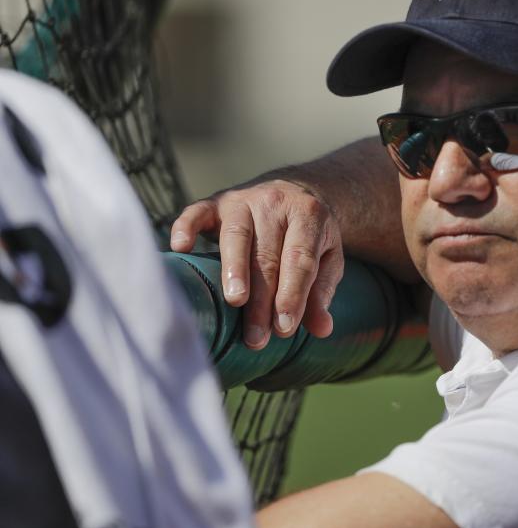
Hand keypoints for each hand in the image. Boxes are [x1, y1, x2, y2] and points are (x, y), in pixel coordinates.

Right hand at [170, 179, 344, 348]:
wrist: (294, 190)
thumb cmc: (309, 235)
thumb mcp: (327, 258)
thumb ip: (322, 292)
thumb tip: (323, 329)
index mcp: (308, 215)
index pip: (300, 259)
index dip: (292, 295)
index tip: (284, 329)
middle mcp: (275, 203)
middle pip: (267, 256)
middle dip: (262, 300)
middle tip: (256, 337)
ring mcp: (243, 200)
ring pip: (236, 237)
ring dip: (234, 271)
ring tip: (235, 302)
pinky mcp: (215, 201)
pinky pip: (197, 212)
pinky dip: (186, 227)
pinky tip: (181, 247)